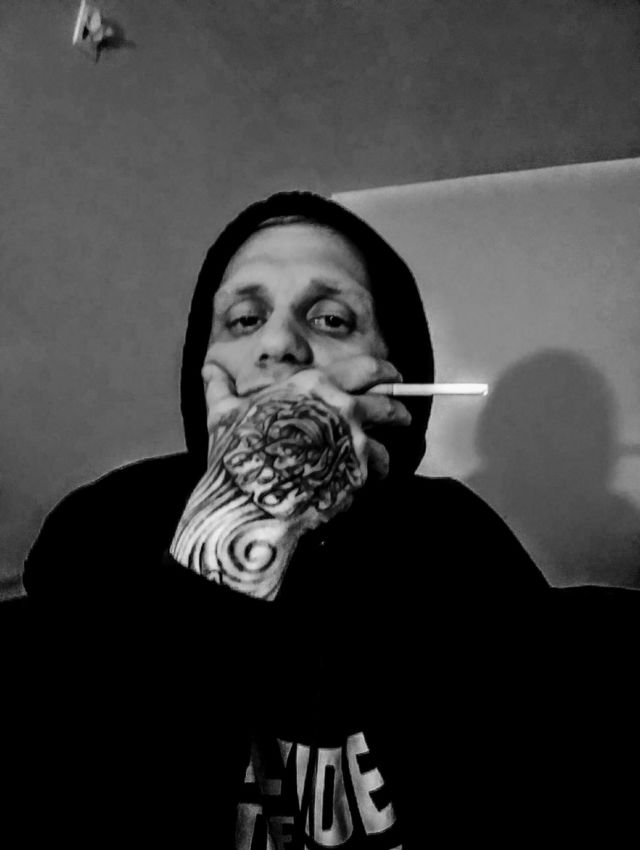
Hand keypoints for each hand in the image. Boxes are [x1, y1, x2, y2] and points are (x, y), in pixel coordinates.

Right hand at [170, 358, 410, 599]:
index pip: (364, 368)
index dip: (383, 371)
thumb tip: (209, 371)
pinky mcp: (358, 473)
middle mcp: (340, 406)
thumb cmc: (237, 452)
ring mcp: (352, 440)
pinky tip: (369, 481)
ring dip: (388, 447)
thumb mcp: (223, 414)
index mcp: (312, 385)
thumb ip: (221, 390)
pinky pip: (379, 471)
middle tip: (403, 415)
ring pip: (387, 440)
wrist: (250, 497)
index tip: (391, 377)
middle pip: (386, 403)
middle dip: (398, 408)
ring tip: (384, 456)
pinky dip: (377, 476)